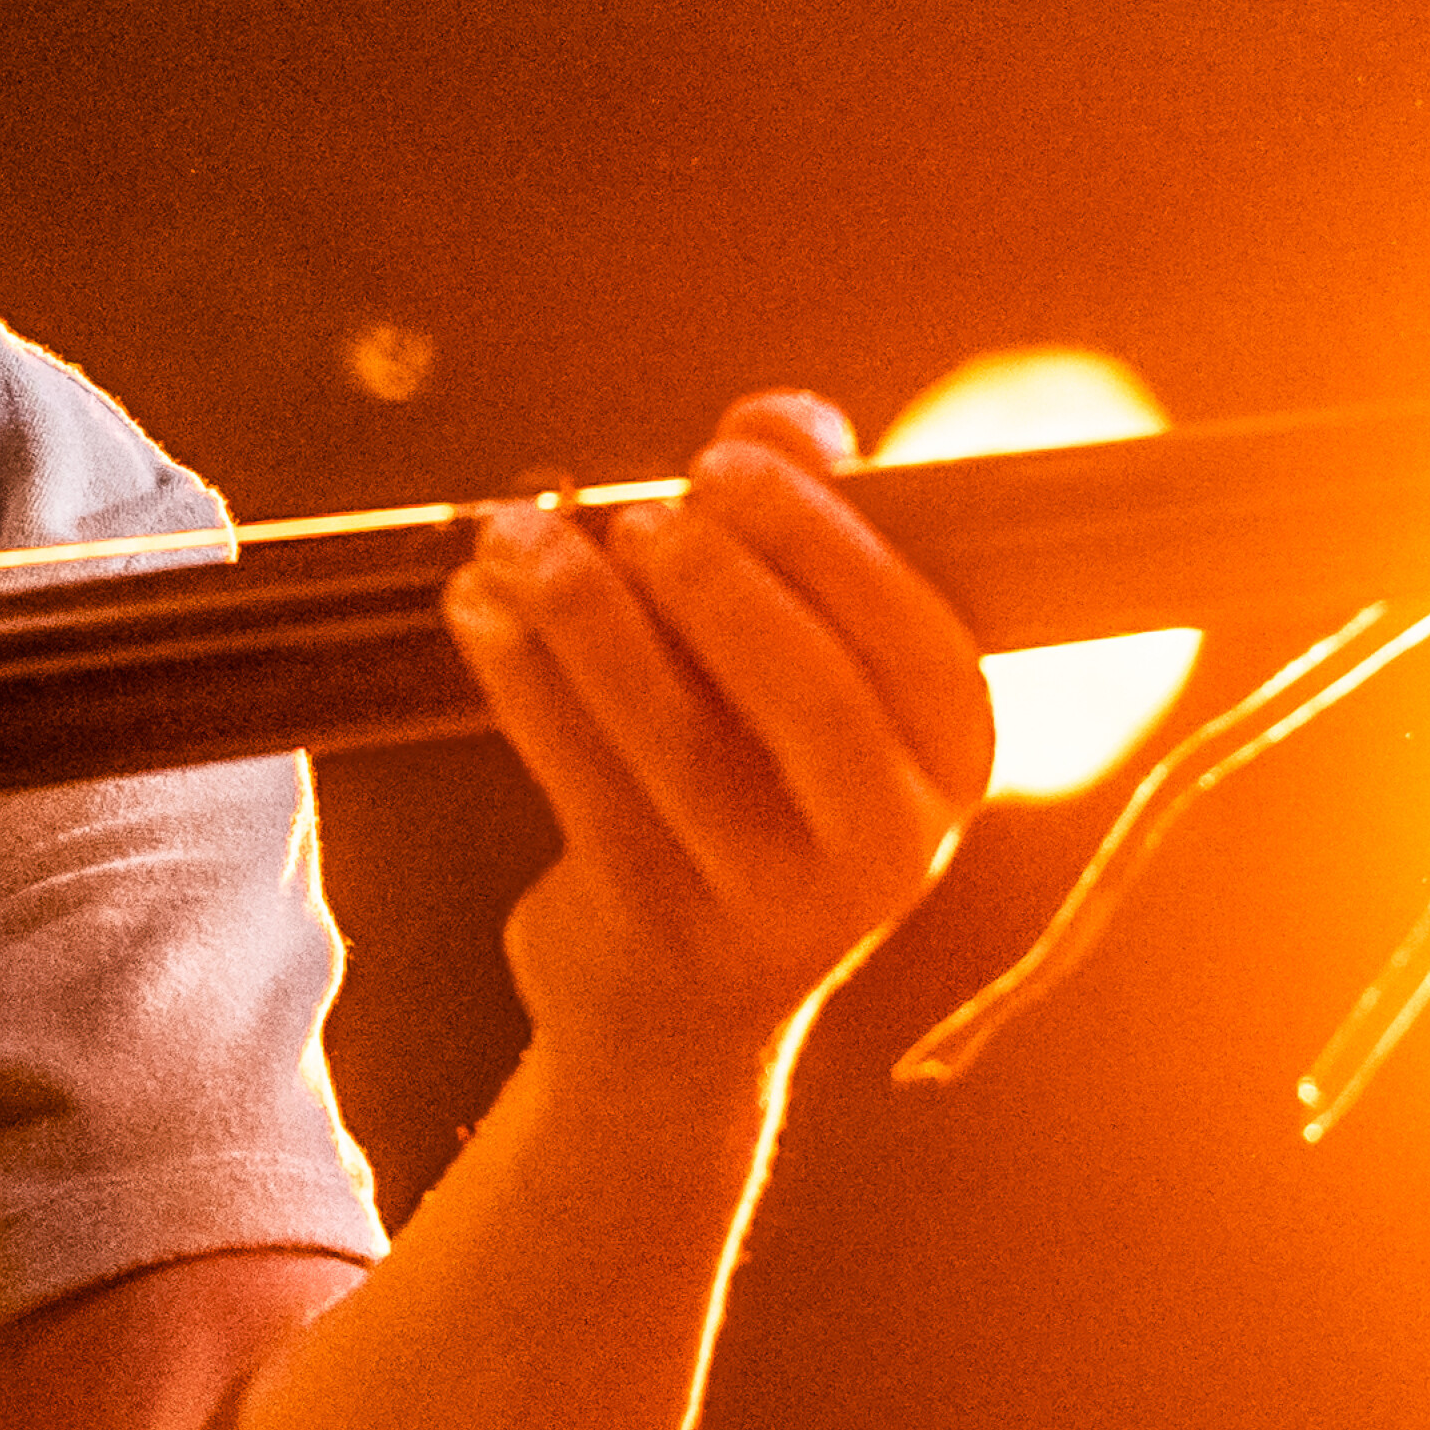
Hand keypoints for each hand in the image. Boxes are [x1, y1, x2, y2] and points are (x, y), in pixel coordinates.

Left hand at [439, 390, 992, 1086]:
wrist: (678, 1011)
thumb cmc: (750, 781)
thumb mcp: (795, 667)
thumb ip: (799, 526)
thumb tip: (793, 418)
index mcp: (953, 761)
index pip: (919, 641)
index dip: (824, 540)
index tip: (724, 459)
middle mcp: (893, 847)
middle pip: (813, 698)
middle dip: (715, 584)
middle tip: (635, 512)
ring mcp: (777, 906)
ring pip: (680, 741)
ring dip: (585, 619)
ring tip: (518, 535)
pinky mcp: (660, 931)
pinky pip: (583, 784)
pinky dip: (521, 681)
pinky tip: (476, 607)